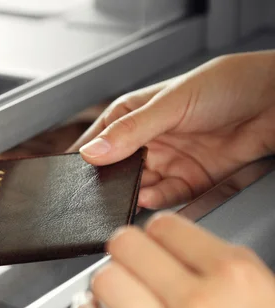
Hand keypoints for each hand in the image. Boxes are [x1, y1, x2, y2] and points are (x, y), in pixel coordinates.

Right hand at [68, 51, 274, 208]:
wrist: (274, 102)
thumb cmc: (225, 85)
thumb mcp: (170, 104)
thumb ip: (131, 131)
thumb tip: (92, 152)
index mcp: (134, 114)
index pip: (99, 138)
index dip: (86, 155)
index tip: (74, 174)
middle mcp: (148, 140)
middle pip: (116, 168)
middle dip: (108, 181)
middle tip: (99, 192)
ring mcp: (168, 161)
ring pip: (138, 185)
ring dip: (131, 193)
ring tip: (126, 196)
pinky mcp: (189, 179)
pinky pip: (166, 196)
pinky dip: (156, 200)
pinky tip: (148, 199)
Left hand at [73, 213, 274, 307]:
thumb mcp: (269, 300)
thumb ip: (225, 267)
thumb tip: (177, 243)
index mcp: (238, 280)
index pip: (168, 228)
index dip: (156, 229)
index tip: (152, 235)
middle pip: (129, 248)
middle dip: (123, 247)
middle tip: (125, 254)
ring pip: (108, 284)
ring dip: (105, 280)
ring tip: (111, 284)